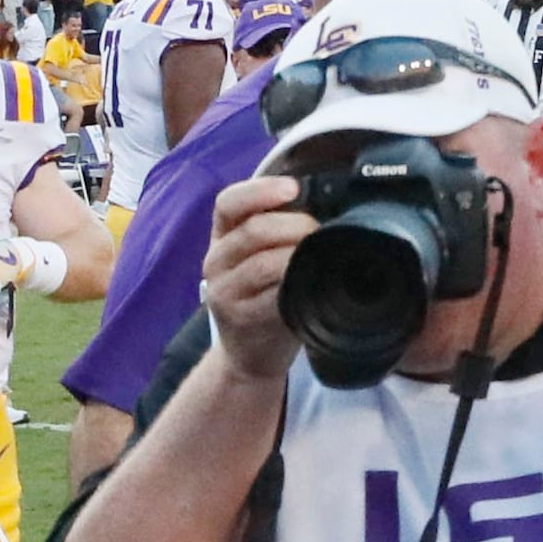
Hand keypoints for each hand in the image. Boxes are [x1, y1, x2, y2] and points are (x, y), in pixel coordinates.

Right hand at [199, 171, 313, 378]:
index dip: (260, 190)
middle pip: (253, 230)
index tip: (293, 188)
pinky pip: (271, 295)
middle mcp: (216, 260)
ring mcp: (225, 291)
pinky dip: (295, 286)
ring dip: (298, 255)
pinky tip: (310, 285)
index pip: (229, 202)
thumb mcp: (262, 256)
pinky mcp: (240, 317)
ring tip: (321, 257)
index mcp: (222, 236)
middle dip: (296, 226)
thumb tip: (326, 202)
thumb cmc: (266, 297)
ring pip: (263, 262)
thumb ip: (279, 229)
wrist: (249, 353)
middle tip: (321, 233)